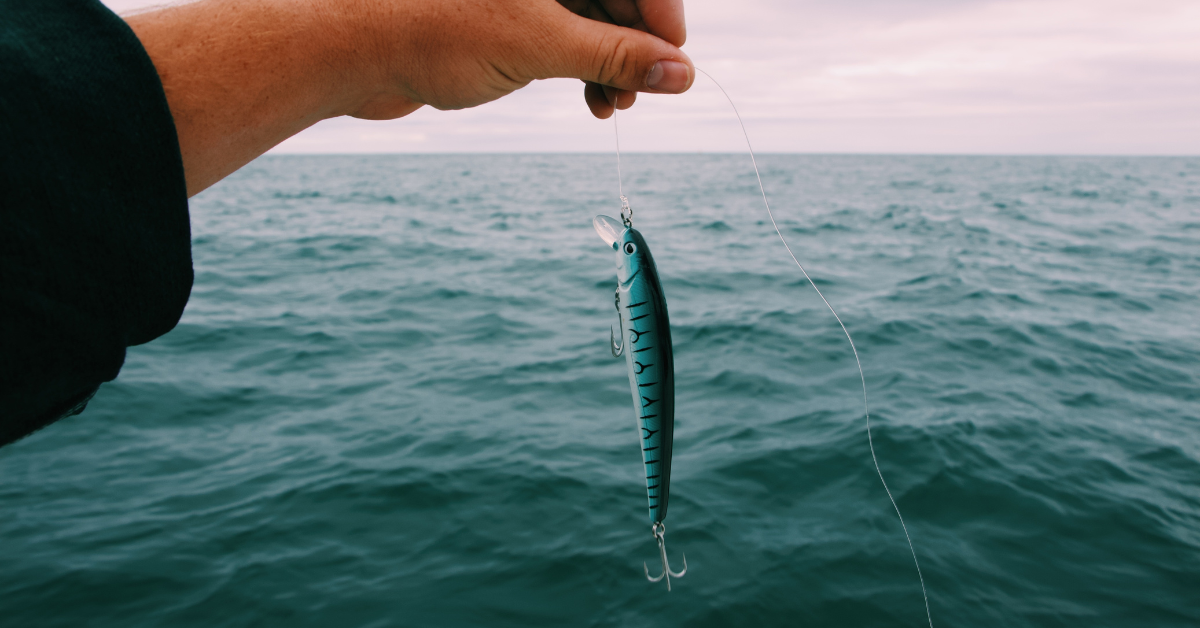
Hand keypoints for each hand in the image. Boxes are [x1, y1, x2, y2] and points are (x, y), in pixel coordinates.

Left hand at [348, 0, 690, 119]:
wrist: (349, 50)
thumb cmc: (432, 29)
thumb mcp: (539, 44)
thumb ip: (615, 55)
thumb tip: (680, 71)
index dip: (660, 12)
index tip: (675, 60)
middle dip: (633, 45)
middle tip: (641, 93)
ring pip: (587, 17)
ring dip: (608, 64)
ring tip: (610, 106)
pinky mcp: (499, 14)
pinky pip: (559, 35)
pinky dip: (578, 67)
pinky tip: (588, 99)